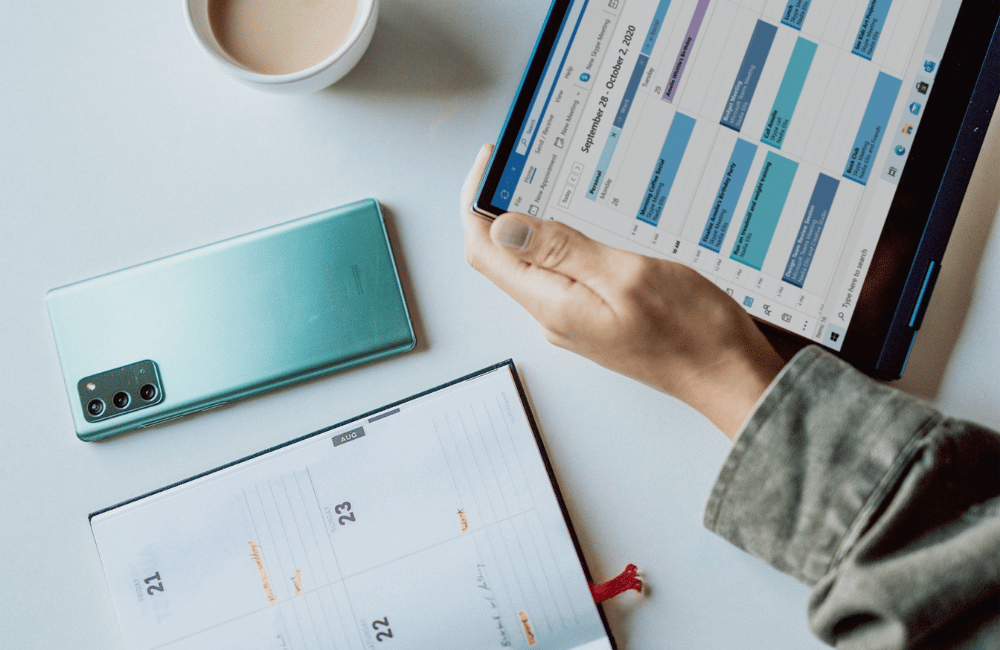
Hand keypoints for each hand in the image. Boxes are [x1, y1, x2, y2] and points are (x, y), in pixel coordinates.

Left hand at [460, 145, 784, 438]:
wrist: (727, 376)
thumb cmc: (691, 331)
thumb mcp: (627, 276)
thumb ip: (563, 250)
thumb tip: (503, 226)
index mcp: (553, 305)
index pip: (484, 250)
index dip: (476, 202)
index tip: (491, 161)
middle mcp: (554, 315)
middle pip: (505, 255)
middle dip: (504, 205)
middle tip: (527, 160)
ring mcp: (573, 318)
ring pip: (536, 262)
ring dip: (538, 222)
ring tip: (557, 181)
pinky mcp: (595, 316)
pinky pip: (565, 274)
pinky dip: (566, 241)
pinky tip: (589, 220)